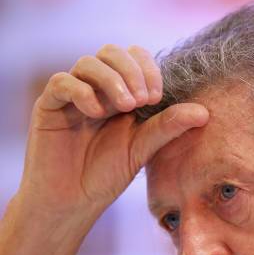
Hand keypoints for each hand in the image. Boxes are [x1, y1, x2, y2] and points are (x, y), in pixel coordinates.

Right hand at [17, 44, 207, 221]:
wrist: (72, 202)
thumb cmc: (106, 177)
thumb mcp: (142, 149)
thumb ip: (169, 127)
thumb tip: (205, 113)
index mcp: (120, 94)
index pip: (135, 58)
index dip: (148, 69)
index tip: (156, 96)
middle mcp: (96, 89)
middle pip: (112, 52)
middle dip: (131, 71)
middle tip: (142, 101)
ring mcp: (72, 95)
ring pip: (88, 62)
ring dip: (111, 79)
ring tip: (125, 107)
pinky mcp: (49, 105)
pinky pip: (62, 82)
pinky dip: (82, 91)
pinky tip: (96, 111)